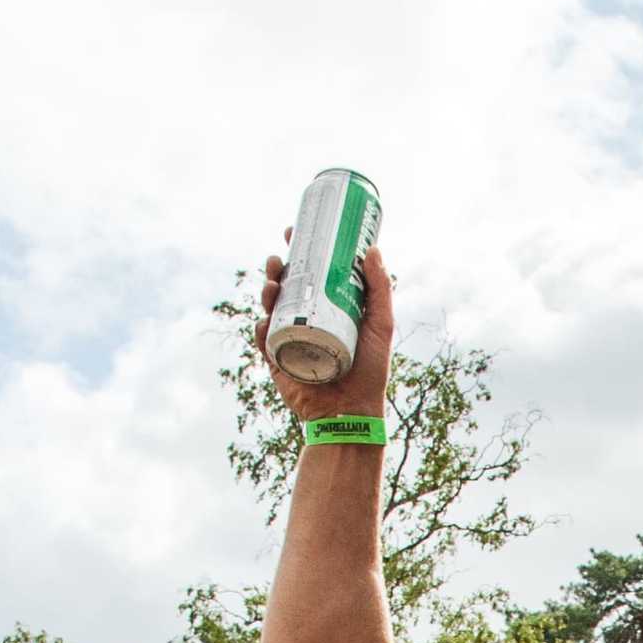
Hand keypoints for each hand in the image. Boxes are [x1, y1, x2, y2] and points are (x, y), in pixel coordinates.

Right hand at [254, 241, 393, 421]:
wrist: (352, 412)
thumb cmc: (371, 371)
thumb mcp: (381, 324)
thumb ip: (380, 289)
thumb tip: (372, 249)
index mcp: (328, 307)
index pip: (311, 272)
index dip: (301, 250)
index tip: (297, 230)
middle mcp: (307, 319)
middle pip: (287, 285)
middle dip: (279, 266)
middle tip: (281, 255)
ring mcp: (290, 338)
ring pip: (271, 307)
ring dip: (267, 290)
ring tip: (273, 282)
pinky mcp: (278, 360)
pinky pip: (264, 339)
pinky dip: (262, 327)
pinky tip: (266, 318)